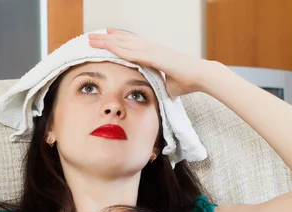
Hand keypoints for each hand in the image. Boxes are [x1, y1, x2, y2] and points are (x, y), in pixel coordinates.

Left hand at [88, 29, 207, 97]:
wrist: (199, 76)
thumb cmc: (188, 82)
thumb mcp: (169, 86)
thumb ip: (161, 88)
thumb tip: (161, 96)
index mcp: (155, 52)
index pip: (133, 43)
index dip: (119, 40)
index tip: (107, 37)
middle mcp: (152, 47)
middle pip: (124, 40)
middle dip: (107, 38)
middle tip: (91, 36)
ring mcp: (152, 49)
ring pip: (123, 42)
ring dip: (106, 40)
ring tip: (91, 38)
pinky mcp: (152, 55)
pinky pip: (130, 51)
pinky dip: (116, 47)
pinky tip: (105, 45)